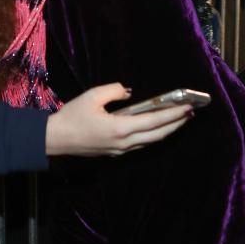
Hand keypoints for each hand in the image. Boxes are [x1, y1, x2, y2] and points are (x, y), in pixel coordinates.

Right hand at [45, 83, 193, 156]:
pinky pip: (140, 145)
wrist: (54, 139)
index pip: (154, 121)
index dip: (173, 114)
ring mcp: (120, 150)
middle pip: (158, 135)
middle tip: (190, 113)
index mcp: (120, 128)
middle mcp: (124, 142)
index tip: (188, 107)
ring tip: (178, 120)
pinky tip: (157, 129)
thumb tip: (128, 92)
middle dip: (176, 124)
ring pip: (150, 142)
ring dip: (166, 131)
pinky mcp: (115, 152)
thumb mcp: (92, 96)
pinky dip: (153, 136)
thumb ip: (114, 91)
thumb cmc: (72, 116)